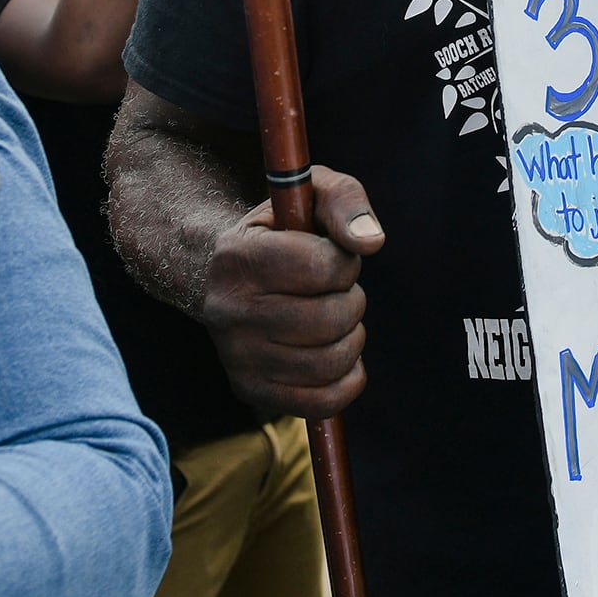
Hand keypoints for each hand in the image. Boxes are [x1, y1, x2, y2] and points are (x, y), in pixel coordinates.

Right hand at [200, 166, 382, 418]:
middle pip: (329, 318)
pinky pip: (324, 400)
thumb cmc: (284, 231)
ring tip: (334, 317)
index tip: (333, 256)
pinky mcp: (251, 390)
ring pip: (331, 361)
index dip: (344, 261)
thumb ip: (345, 203)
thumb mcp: (311, 195)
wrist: (232, 276)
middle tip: (335, 290)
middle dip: (351, 299)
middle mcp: (227, 311)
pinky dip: (348, 377)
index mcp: (236, 257)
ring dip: (351, 336)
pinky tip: (337, 352)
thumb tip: (370, 242)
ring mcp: (236, 357)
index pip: (319, 267)